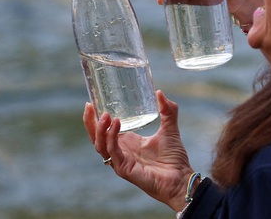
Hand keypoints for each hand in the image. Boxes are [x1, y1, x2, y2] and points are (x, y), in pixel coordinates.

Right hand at [83, 90, 193, 211]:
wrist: (181, 177)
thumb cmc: (174, 158)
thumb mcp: (170, 128)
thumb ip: (168, 111)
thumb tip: (160, 92)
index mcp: (127, 142)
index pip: (104, 130)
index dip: (95, 118)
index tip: (91, 102)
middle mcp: (121, 151)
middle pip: (96, 137)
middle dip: (90, 122)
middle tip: (89, 106)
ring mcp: (121, 161)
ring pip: (100, 145)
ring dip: (99, 129)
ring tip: (105, 115)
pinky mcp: (124, 169)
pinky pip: (113, 151)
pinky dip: (112, 137)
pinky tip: (117, 124)